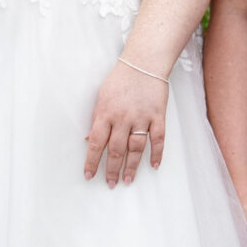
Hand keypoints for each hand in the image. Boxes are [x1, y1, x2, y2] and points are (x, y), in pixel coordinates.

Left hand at [84, 61, 167, 187]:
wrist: (143, 62)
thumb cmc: (120, 79)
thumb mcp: (101, 97)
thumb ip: (96, 119)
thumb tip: (88, 140)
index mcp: (105, 113)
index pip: (96, 143)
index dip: (92, 161)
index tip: (89, 175)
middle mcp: (122, 118)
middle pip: (116, 149)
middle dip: (112, 169)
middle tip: (111, 184)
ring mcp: (141, 117)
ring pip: (136, 148)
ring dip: (131, 166)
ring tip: (127, 180)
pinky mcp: (158, 116)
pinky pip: (158, 139)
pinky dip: (157, 154)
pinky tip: (153, 166)